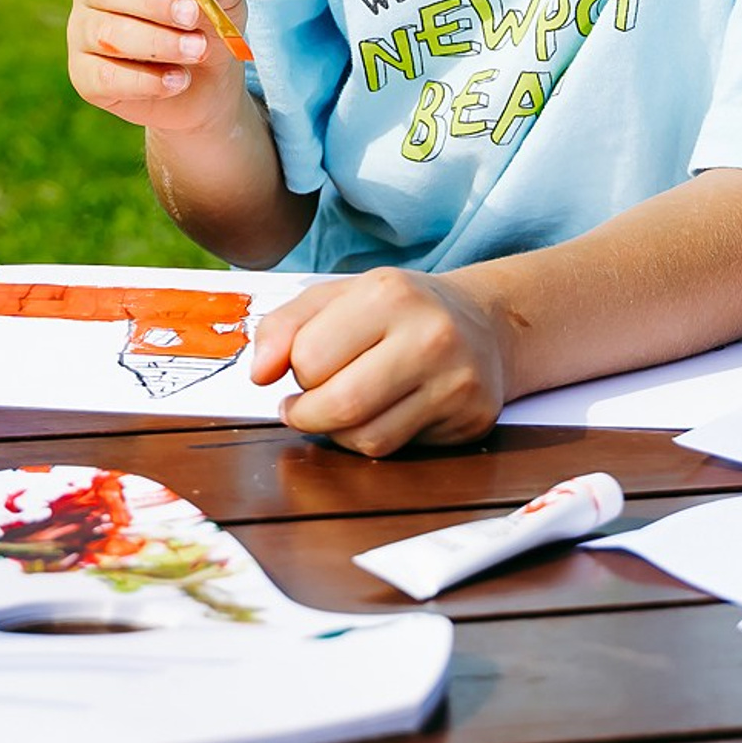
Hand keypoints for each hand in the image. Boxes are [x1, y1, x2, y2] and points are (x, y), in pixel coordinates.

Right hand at [66, 0, 250, 138]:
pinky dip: (146, 81)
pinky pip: (105, 77)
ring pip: (106, 33)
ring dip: (158, 43)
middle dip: (155, 1)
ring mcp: (82, 31)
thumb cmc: (206, 23)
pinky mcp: (85, 75)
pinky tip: (178, 80)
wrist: (206, 83)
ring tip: (197, 50)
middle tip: (193, 17)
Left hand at [250, 267, 512, 456]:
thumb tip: (258, 374)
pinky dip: (372, 442)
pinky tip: (377, 416)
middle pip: (340, 405)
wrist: (483, 322)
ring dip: (336, 434)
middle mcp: (429, 334)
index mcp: (388, 293)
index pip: (309, 357)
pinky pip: (399, 450)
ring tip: (336, 411)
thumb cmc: (398, 310)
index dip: (295, 369)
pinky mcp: (472, 417)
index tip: (303, 365)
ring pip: (368, 439)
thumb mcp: (338, 297)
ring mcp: (455, 379)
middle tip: (301, 406)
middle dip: (306, 414)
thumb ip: (285, 326)